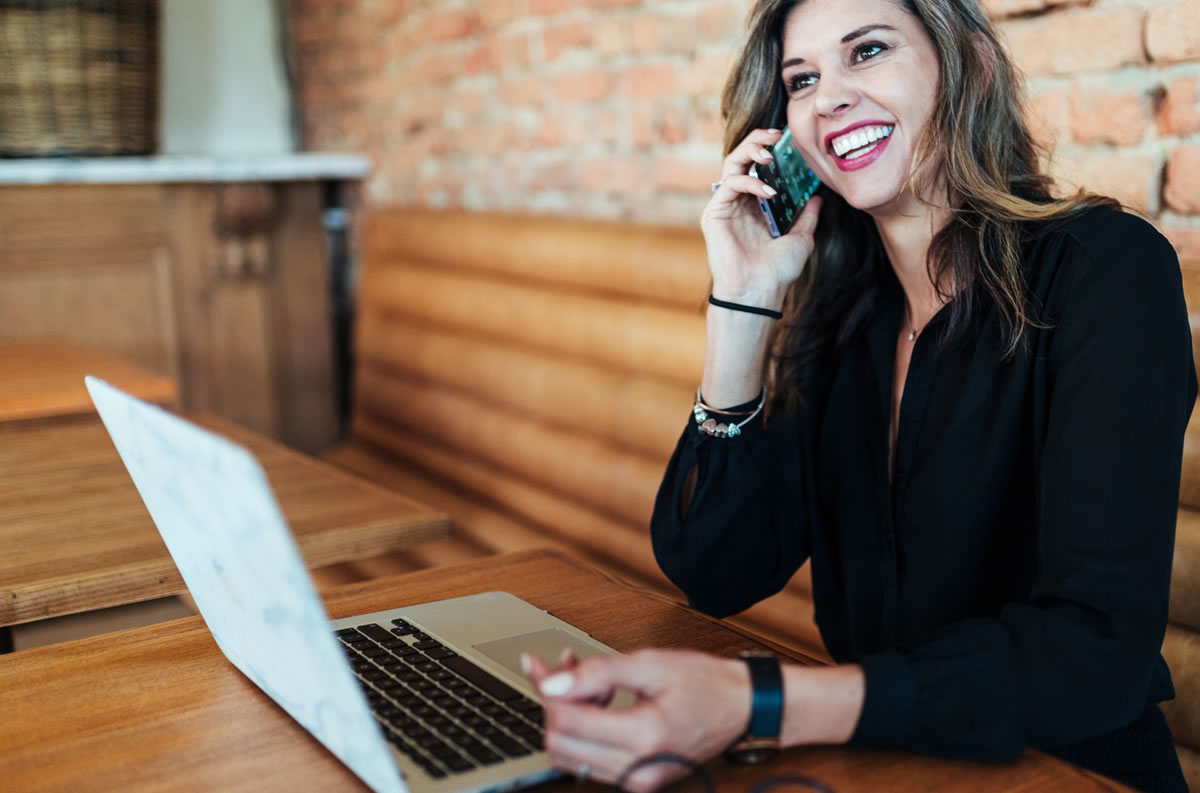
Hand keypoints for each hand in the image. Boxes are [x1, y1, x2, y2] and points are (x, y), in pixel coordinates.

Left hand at [521, 649, 750, 792]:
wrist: (743, 708)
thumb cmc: (706, 683)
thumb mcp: (650, 663)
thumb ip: (597, 673)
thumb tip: (551, 683)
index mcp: (644, 736)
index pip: (567, 722)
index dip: (547, 690)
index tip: (541, 664)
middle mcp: (638, 769)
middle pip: (560, 745)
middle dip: (553, 704)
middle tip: (562, 668)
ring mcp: (637, 781)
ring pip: (569, 757)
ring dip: (565, 718)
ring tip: (585, 681)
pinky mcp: (637, 782)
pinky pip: (589, 761)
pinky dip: (582, 731)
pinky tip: (597, 701)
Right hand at [701, 128, 822, 307]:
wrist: (758, 292)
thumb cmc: (776, 272)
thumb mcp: (801, 239)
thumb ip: (807, 216)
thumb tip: (818, 197)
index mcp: (756, 207)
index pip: (760, 167)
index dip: (772, 150)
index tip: (788, 140)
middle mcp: (738, 203)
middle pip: (742, 159)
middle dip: (758, 141)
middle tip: (776, 135)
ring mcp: (724, 207)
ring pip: (731, 164)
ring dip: (750, 152)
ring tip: (769, 155)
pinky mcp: (713, 213)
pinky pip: (729, 184)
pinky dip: (749, 181)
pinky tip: (768, 190)